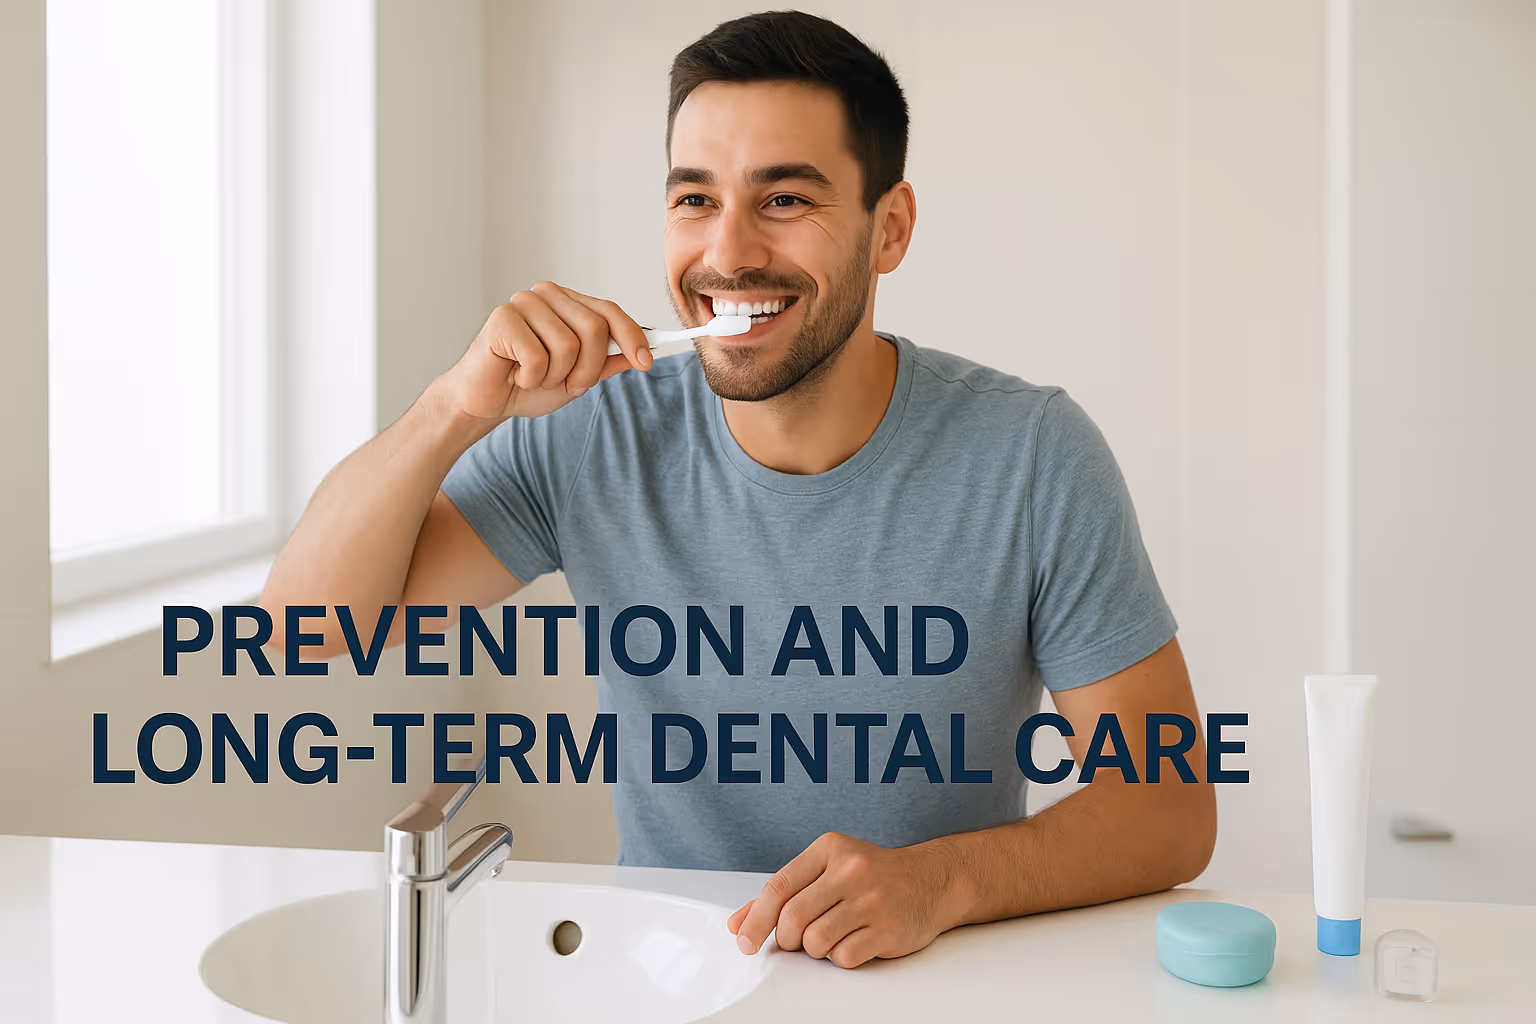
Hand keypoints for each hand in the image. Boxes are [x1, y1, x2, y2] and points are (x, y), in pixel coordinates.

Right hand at [432, 281, 651, 422]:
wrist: (485, 402)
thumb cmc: (528, 385)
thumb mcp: (577, 377)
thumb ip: (607, 363)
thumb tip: (641, 353)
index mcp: (567, 303)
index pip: (609, 311)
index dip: (632, 336)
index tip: (646, 363)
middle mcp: (548, 296)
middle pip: (595, 328)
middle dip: (589, 369)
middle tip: (569, 384)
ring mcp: (524, 303)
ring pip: (568, 345)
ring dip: (557, 376)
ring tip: (536, 377)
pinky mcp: (502, 318)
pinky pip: (538, 357)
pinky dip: (532, 378)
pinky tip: (516, 374)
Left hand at [727, 832, 968, 968]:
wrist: (932, 880)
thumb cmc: (873, 876)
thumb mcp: (827, 870)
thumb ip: (783, 894)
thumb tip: (738, 924)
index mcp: (830, 849)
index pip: (778, 887)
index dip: (755, 919)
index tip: (745, 941)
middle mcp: (851, 870)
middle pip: (793, 918)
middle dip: (787, 939)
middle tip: (797, 940)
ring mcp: (872, 899)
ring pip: (816, 940)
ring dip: (816, 949)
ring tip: (832, 936)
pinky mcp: (888, 928)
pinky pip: (844, 957)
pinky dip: (841, 957)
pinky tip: (855, 941)